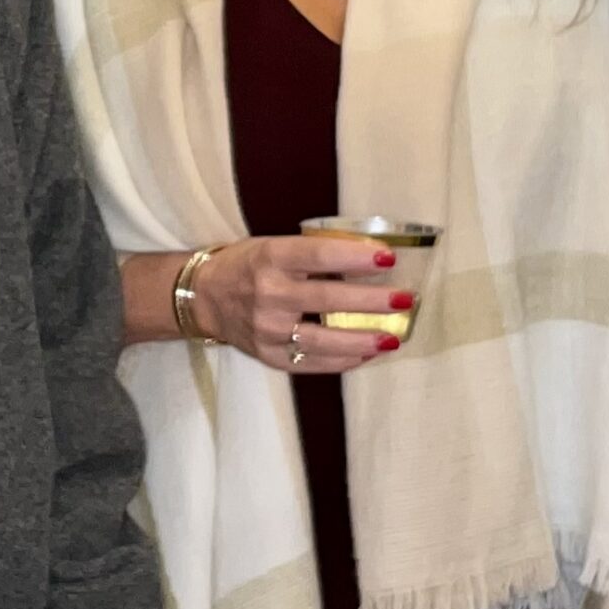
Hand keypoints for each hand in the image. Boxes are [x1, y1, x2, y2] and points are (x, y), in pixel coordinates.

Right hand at [194, 236, 409, 374]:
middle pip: (327, 298)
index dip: (355, 257)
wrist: (204, 297)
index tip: (388, 258)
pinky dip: (343, 359)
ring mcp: (267, 329)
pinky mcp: (268, 356)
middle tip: (405, 299)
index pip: (319, 256)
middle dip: (371, 300)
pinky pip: (311, 362)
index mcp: (270, 258)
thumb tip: (369, 260)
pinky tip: (367, 354)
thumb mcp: (273, 246)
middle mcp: (268, 294)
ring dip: (362, 339)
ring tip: (393, 338)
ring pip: (322, 338)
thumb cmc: (247, 265)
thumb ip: (313, 255)